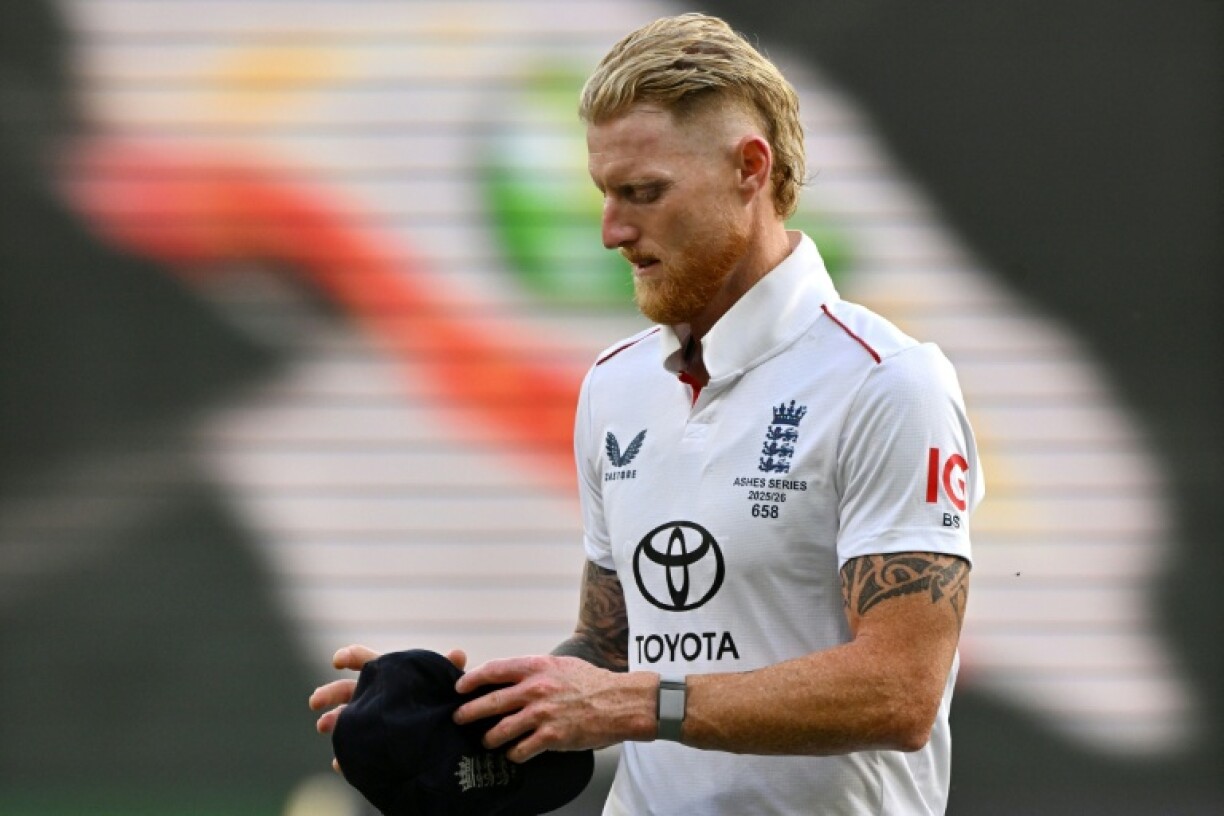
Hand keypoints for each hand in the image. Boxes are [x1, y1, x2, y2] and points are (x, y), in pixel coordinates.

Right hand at [308, 644, 467, 772]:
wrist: (442, 735)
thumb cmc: (441, 701)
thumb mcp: (444, 686)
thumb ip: (448, 671)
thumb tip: (459, 654)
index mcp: (388, 675)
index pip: (366, 661)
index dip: (351, 656)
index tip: (338, 660)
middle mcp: (374, 696)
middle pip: (346, 690)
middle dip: (329, 693)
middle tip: (314, 701)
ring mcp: (370, 720)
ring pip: (346, 720)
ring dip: (333, 721)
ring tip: (324, 726)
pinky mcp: (372, 743)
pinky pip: (356, 749)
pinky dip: (347, 755)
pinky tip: (341, 762)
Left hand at [453, 655, 654, 762]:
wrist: (619, 702)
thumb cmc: (591, 682)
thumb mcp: (560, 665)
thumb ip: (535, 670)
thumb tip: (512, 676)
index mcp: (536, 667)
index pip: (493, 670)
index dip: (472, 680)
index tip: (460, 688)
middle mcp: (535, 689)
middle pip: (490, 702)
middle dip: (468, 713)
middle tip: (459, 718)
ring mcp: (542, 714)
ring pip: (500, 730)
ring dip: (489, 738)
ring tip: (486, 741)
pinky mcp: (551, 737)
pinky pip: (520, 750)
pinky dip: (513, 754)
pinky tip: (513, 754)